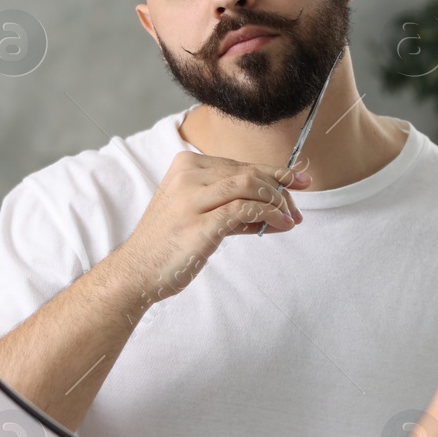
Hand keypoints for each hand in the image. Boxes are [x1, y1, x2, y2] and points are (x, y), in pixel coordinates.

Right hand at [112, 151, 308, 304]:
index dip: (276, 173)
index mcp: (187, 165)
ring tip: (290, 219)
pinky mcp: (200, 222)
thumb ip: (235, 206)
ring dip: (278, 202)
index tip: (300, 181)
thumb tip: (278, 208)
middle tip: (296, 211)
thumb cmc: (170, 243)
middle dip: (281, 191)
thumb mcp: (201, 213)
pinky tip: (281, 225)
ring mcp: (192, 198)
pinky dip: (270, 215)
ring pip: (251, 186)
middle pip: (250, 174)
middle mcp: (188, 175)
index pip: (242, 165)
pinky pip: (246, 210)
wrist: (137, 271)